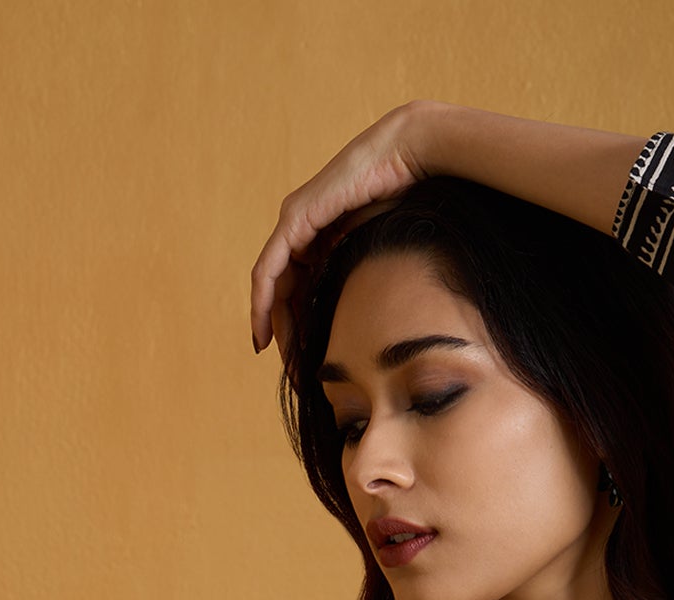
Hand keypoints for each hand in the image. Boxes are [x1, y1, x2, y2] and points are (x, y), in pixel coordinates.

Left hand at [249, 100, 435, 359]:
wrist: (409, 154)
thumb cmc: (408, 195)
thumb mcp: (381, 247)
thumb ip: (368, 274)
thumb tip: (382, 317)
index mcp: (321, 235)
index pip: (299, 287)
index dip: (297, 324)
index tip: (300, 359)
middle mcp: (301, 227)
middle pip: (281, 289)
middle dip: (283, 331)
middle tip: (290, 370)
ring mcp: (295, 221)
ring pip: (271, 283)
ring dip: (271, 322)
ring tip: (276, 357)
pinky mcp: (296, 218)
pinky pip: (270, 269)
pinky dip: (263, 302)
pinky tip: (265, 331)